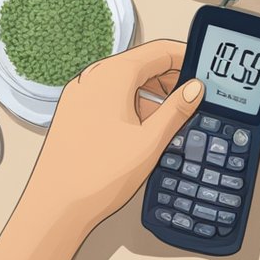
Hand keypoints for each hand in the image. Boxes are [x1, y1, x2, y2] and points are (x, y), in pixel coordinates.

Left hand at [0, 40, 203, 259]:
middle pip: (141, 64)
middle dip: (170, 78)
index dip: (186, 58)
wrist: (55, 208)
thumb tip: (195, 88)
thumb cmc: (97, 176)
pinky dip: (132, 105)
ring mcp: (80, 95)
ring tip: (172, 119)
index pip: (158, 52)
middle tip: (194, 97)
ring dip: (151, 94)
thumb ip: (177, 110)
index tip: (205, 69)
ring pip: (125, 82)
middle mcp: (93, 78)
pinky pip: (109, 97)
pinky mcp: (74, 112)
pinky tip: (144, 130)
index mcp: (112, 76)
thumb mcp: (150, 141)